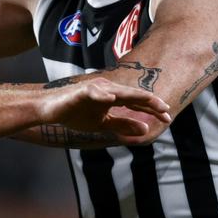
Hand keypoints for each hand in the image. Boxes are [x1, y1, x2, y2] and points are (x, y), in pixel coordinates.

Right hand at [41, 77, 170, 134]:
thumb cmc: (75, 114)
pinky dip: (103, 95)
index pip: (137, 101)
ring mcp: (94, 88)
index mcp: (113, 96)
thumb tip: (145, 128)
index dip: (153, 108)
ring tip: (151, 102)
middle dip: (150, 102)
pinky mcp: (81, 91)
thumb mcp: (102, 123)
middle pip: (133, 95)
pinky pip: (94, 92)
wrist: (50, 110)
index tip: (168, 118)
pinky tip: (112, 99)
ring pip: (118, 91)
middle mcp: (107, 88)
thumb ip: (122, 124)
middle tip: (166, 110)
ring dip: (134, 96)